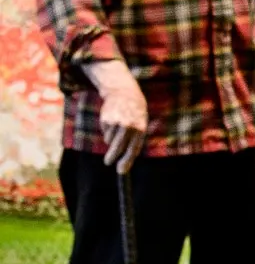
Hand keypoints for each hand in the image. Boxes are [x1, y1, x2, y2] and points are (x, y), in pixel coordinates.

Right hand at [86, 59, 147, 173]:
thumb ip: (134, 141)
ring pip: (110, 140)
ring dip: (111, 140)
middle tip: (108, 162)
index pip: (133, 149)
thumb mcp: (141, 125)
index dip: (126, 162)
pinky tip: (112, 121)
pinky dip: (107, 131)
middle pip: (118, 147)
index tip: (120, 171)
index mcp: (140, 129)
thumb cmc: (135, 113)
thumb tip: (125, 162)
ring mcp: (116, 122)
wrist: (125, 92)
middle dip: (112, 157)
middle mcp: (128, 126)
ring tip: (117, 129)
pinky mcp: (106, 119)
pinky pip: (105, 132)